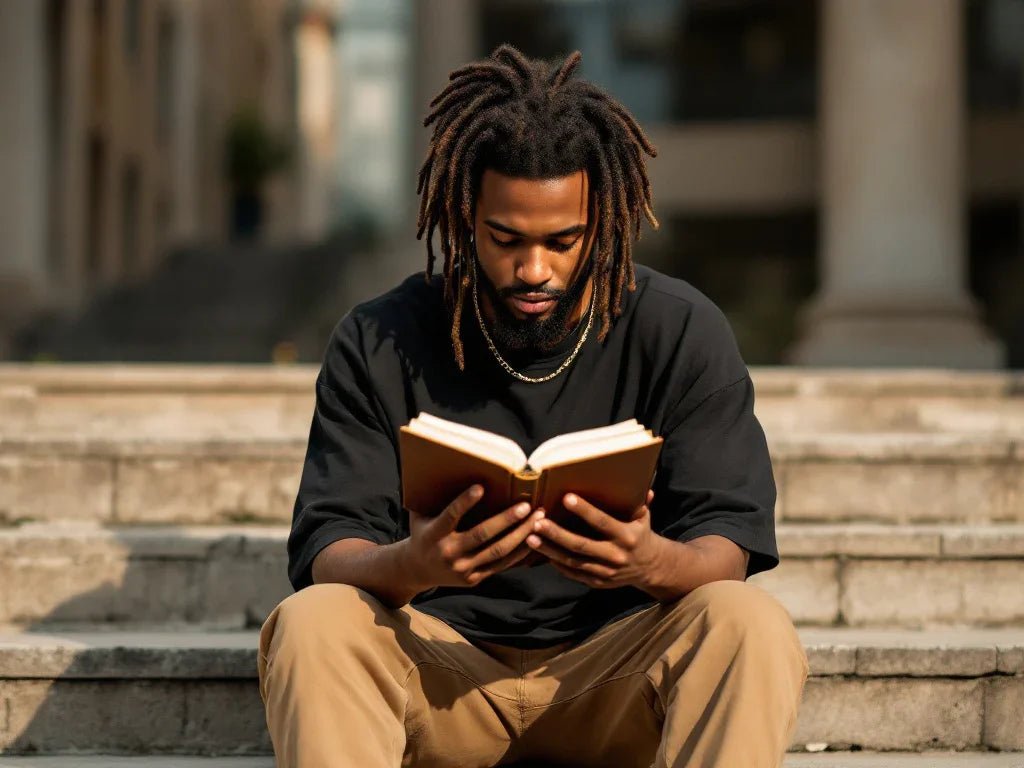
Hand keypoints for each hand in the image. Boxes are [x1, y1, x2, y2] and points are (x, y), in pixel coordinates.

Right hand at [404, 485, 544, 589]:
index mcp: (433, 534)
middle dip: (507, 520)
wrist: (417, 570)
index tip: (481, 487)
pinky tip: (533, 536)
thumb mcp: (420, 515)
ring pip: (498, 550)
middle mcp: (448, 553)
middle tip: (526, 505)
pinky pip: (502, 564)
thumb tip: (447, 467)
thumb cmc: (423, 532)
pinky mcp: (474, 579)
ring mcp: (463, 569)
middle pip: (482, 535)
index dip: (465, 501)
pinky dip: (520, 551)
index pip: (450, 516)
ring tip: (538, 517)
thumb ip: (433, 497)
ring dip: (521, 534)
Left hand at [525, 490, 663, 589]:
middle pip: (581, 545)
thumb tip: (639, 481)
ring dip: (550, 550)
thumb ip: (639, 501)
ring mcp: (606, 571)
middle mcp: (616, 555)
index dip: (584, 511)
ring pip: (573, 561)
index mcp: (626, 536)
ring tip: (531, 537)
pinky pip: (574, 573)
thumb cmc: (641, 534)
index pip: (602, 522)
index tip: (566, 498)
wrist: (650, 567)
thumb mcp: (644, 517)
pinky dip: (557, 564)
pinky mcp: (598, 582)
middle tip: (538, 522)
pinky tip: (542, 553)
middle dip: (557, 534)